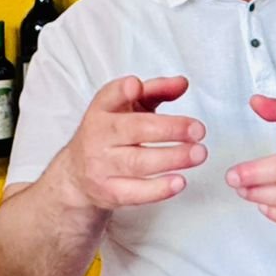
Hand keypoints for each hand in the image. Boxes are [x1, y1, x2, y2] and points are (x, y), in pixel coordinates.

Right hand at [56, 75, 205, 211]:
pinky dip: (159, 189)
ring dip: (172, 158)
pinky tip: (179, 181)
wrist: (77, 175)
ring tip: (198, 153)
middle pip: (134, 130)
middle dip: (170, 129)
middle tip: (198, 129)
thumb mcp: (128, 107)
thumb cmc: (110, 135)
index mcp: (102, 110)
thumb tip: (182, 83)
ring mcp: (101, 166)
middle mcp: (98, 136)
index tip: (136, 86)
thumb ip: (155, 90)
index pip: (109, 96)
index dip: (121, 91)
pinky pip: (135, 193)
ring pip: (138, 162)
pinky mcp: (109, 192)